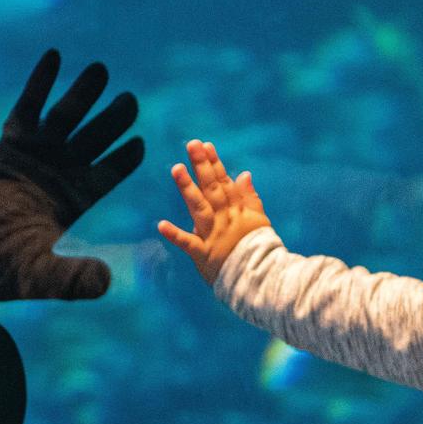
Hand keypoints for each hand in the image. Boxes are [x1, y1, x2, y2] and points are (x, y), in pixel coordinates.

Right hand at [0, 50, 143, 301]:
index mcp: (77, 200)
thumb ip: (73, 278)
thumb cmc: (4, 269)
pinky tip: (54, 57)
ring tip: (101, 70)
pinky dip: (41, 83)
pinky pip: (29, 107)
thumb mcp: (42, 276)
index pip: (109, 173)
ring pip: (67, 117)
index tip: (140, 142)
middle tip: (130, 100)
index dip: (124, 158)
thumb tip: (106, 283)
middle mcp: (62, 173)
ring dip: (84, 94)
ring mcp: (37, 155)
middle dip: (114, 119)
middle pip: (96, 138)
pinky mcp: (10, 145)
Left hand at [158, 139, 272, 285]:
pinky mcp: (204, 254)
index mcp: (236, 210)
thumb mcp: (259, 219)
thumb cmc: (259, 248)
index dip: (214, 163)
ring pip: (199, 208)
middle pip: (212, 188)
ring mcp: (213, 235)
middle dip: (202, 166)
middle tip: (191, 145)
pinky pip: (188, 244)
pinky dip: (175, 235)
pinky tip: (161, 225)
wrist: (261, 278)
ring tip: (176, 169)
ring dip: (188, 188)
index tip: (205, 145)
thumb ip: (249, 196)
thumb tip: (244, 173)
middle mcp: (224, 218)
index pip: (224, 182)